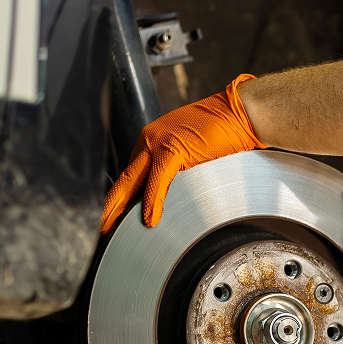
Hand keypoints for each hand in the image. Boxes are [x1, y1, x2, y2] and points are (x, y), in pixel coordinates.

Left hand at [100, 73, 265, 233]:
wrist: (243, 113)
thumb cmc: (224, 133)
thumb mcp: (192, 156)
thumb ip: (174, 173)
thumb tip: (162, 202)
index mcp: (152, 142)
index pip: (129, 177)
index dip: (118, 200)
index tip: (110, 219)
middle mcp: (150, 140)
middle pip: (123, 180)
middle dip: (109, 207)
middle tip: (99, 229)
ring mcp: (159, 142)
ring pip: (132, 182)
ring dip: (120, 209)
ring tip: (111, 229)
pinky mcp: (174, 149)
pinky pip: (157, 181)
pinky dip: (152, 202)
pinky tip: (149, 220)